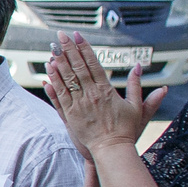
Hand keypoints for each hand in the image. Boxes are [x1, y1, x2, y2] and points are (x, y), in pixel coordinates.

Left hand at [49, 34, 160, 156]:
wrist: (112, 150)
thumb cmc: (126, 130)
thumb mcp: (137, 106)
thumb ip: (137, 85)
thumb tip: (140, 67)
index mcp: (106, 90)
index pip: (93, 64)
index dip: (84, 49)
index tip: (78, 36)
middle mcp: (91, 95)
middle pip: (77, 68)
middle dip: (69, 50)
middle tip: (61, 36)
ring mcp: (79, 105)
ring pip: (66, 80)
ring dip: (59, 63)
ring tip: (52, 49)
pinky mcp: (70, 116)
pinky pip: (59, 97)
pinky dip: (53, 84)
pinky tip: (48, 73)